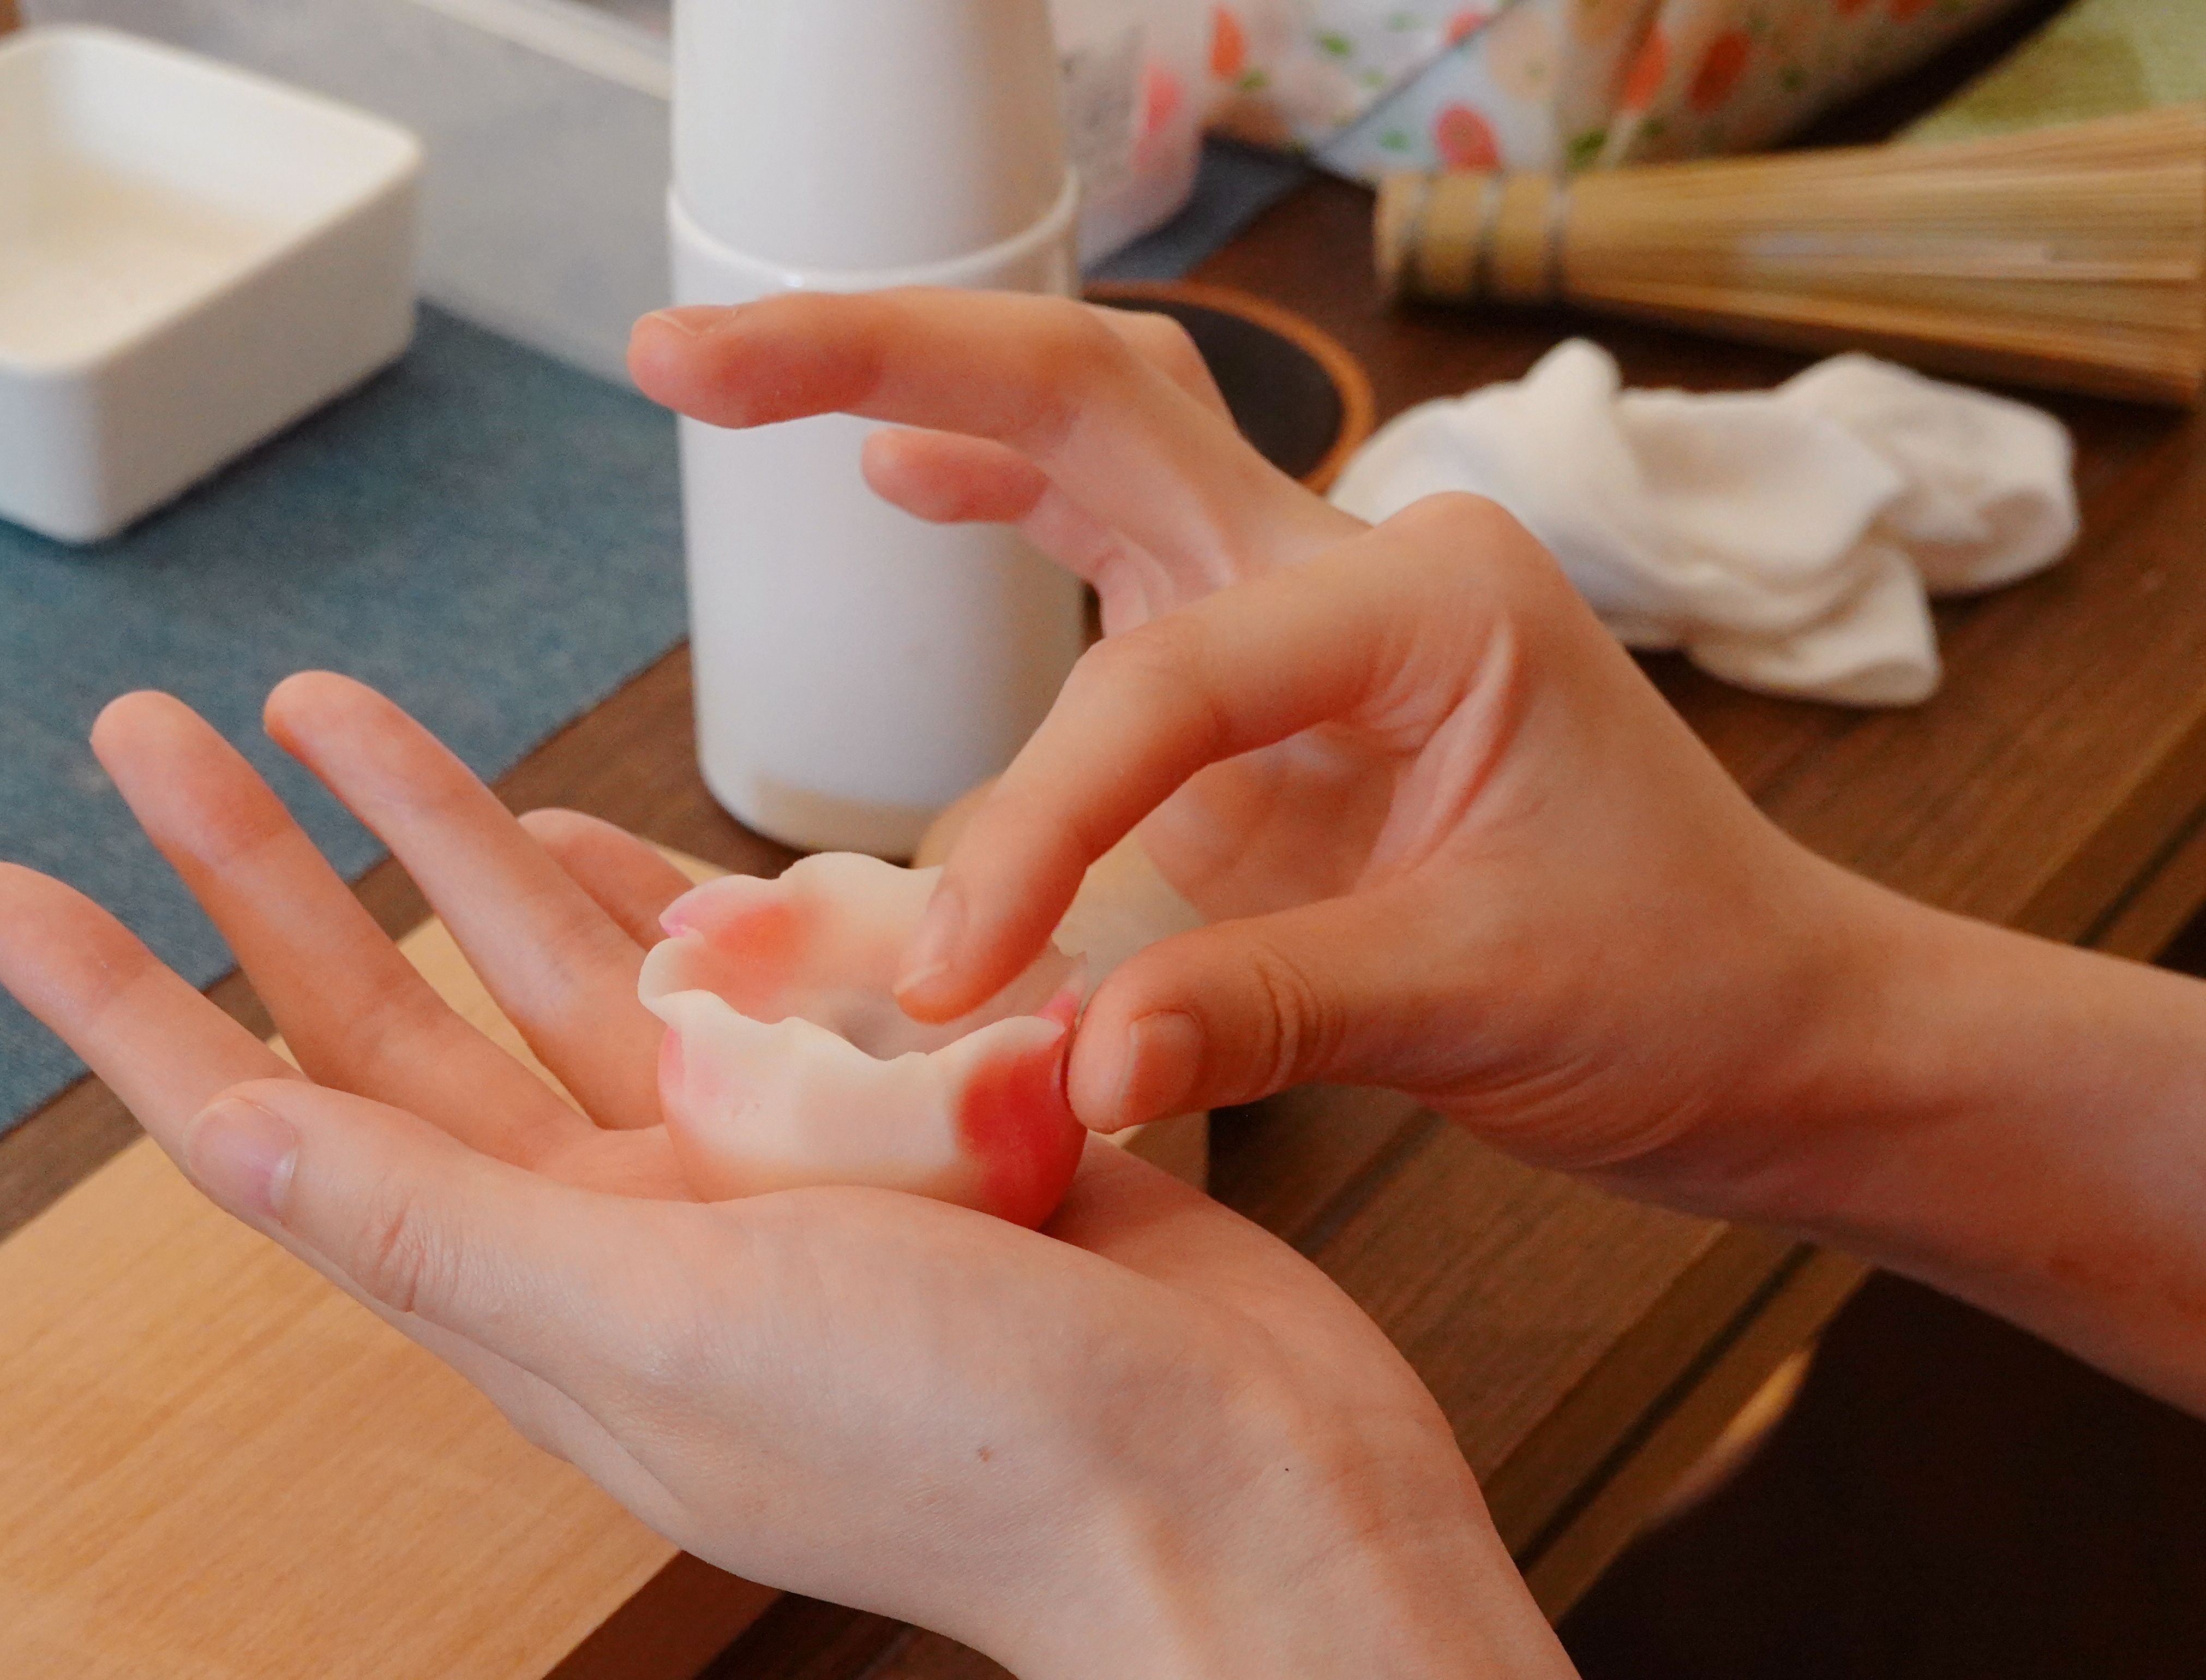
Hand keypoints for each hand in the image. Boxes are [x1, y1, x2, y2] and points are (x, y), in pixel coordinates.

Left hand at [0, 674, 1571, 1679]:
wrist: (1239, 1483)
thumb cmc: (976, 1445)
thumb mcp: (669, 1323)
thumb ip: (442, 1229)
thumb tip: (220, 1138)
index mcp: (541, 1293)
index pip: (274, 1125)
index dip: (122, 1007)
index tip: (4, 887)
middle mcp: (624, 1227)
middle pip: (387, 1016)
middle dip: (259, 871)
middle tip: (151, 732)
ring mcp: (747, 1166)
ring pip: (547, 970)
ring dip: (435, 842)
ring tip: (330, 715)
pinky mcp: (875, 1111)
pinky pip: (724, 975)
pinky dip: (641, 890)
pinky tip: (569, 826)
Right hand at [628, 288, 1875, 1197]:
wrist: (1770, 1019)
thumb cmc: (1674, 986)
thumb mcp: (1480, 1006)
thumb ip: (1259, 1013)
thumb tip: (1060, 1058)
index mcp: (1429, 601)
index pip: (1160, 687)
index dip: (1036, 826)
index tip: (957, 978)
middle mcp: (1356, 562)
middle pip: (1096, 395)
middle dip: (886, 360)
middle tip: (688, 354)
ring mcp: (1302, 610)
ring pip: (1092, 434)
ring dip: (917, 388)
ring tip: (732, 373)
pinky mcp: (1264, 688)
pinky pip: (1107, 557)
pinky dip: (997, 500)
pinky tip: (902, 475)